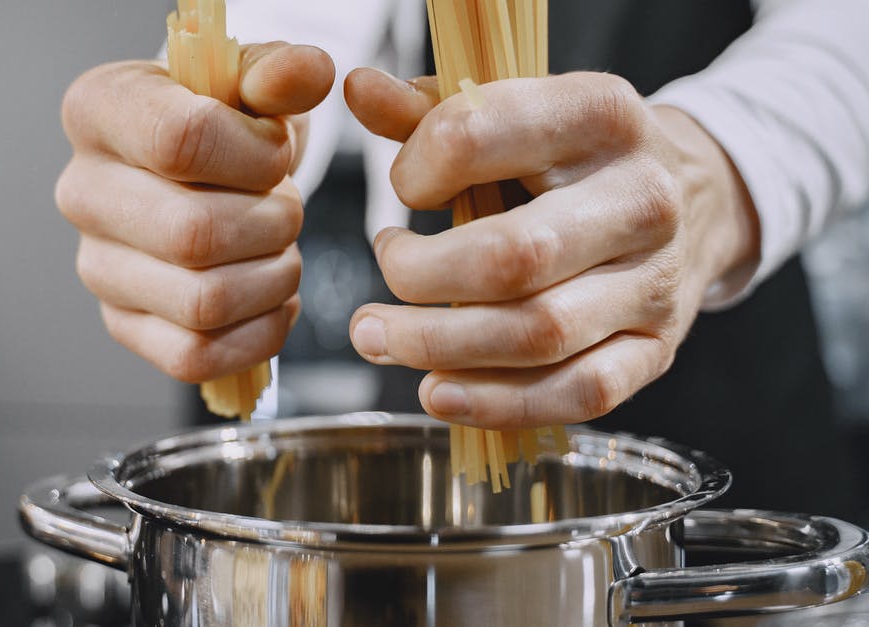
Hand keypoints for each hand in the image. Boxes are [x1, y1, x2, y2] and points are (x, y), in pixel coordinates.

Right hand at [56, 44, 333, 382]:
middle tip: (285, 208)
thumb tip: (307, 73)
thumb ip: (280, 71)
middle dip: (273, 224)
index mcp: (99, 111)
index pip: (180, 142)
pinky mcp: (124, 325)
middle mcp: (81, 192)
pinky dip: (258, 334)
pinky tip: (272, 297)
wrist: (206, 170)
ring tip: (279, 248)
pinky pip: (197, 358)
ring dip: (273, 278)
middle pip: (194, 235)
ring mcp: (97, 266)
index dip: (255, 154)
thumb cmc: (224, 121)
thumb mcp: (253, 81)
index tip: (274, 150)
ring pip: (203, 303)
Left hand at [344, 69, 759, 427]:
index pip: (480, 137)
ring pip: (539, 333)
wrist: (696, 196)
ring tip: (379, 339)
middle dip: (416, 281)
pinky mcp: (656, 347)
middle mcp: (640, 198)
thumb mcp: (517, 113)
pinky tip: (438, 393)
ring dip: (439, 348)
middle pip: (511, 257)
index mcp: (600, 115)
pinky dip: (499, 403)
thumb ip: (431, 110)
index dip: (418, 172)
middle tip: (371, 295)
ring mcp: (654, 280)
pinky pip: (579, 392)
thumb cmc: (577, 157)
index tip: (404, 194)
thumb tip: (358, 90)